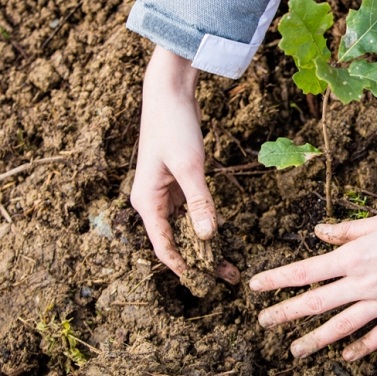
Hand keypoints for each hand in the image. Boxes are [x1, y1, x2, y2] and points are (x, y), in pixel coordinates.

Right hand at [130, 46, 238, 283]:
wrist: (169, 91)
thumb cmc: (174, 126)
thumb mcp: (190, 166)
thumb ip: (199, 202)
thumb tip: (207, 237)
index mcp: (147, 201)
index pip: (163, 245)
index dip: (183, 266)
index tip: (205, 284)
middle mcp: (152, 200)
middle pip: (176, 239)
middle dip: (201, 258)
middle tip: (228, 276)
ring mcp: (164, 190)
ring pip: (185, 225)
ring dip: (205, 242)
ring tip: (229, 262)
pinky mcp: (177, 180)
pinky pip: (190, 209)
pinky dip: (205, 221)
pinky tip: (221, 233)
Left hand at [250, 186, 376, 360]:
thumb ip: (346, 231)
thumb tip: (318, 232)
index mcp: (355, 256)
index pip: (306, 271)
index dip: (278, 280)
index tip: (256, 286)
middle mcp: (365, 282)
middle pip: (316, 303)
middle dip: (286, 313)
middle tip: (263, 322)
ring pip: (342, 327)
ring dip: (316, 340)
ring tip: (295, 351)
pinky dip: (361, 347)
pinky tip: (347, 355)